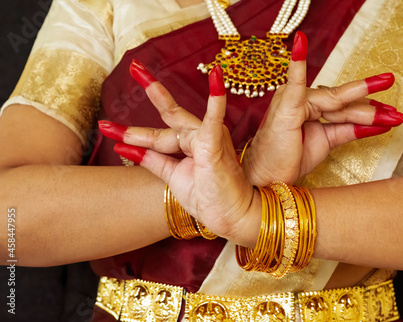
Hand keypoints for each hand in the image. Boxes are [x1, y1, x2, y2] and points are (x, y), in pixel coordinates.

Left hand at [99, 61, 257, 241]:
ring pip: (175, 124)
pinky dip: (215, 99)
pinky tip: (216, 76)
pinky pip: (212, 120)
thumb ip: (151, 160)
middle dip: (152, 91)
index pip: (157, 136)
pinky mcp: (216, 144)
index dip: (132, 133)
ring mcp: (209, 138)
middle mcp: (199, 137)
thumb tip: (123, 146)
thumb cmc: (208, 198)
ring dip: (155, 106)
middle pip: (169, 116)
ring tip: (135, 79)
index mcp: (190, 146)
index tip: (106, 127)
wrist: (230, 218)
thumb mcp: (172, 177)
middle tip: (133, 66)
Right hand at [243, 32, 402, 185]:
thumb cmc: (289, 158)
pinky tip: (300, 43)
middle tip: (397, 116)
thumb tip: (376, 125)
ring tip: (388, 114)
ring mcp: (294, 100)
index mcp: (312, 107)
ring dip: (362, 109)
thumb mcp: (327, 143)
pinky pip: (295, 83)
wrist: (268, 178)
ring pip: (335, 101)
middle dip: (371, 110)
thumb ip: (348, 130)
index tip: (391, 116)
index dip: (368, 111)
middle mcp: (304, 100)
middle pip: (343, 103)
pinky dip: (296, 64)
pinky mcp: (285, 104)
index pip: (344, 105)